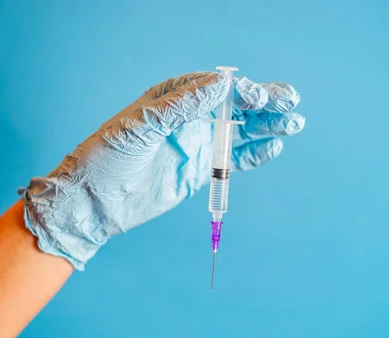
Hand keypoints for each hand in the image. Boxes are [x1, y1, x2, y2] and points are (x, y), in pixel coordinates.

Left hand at [21, 71, 304, 268]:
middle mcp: (188, 119)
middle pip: (234, 107)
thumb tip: (220, 84)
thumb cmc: (107, 158)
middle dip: (264, 103)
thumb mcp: (140, 126)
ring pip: (239, 132)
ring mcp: (196, 145)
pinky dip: (254, 154)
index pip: (214, 88)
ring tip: (295, 122)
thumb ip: (181, 106)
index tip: (256, 97)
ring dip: (266, 126)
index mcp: (172, 99)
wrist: (94, 203)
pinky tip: (274, 147)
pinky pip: (233, 160)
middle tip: (291, 101)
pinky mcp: (199, 170)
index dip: (239, 90)